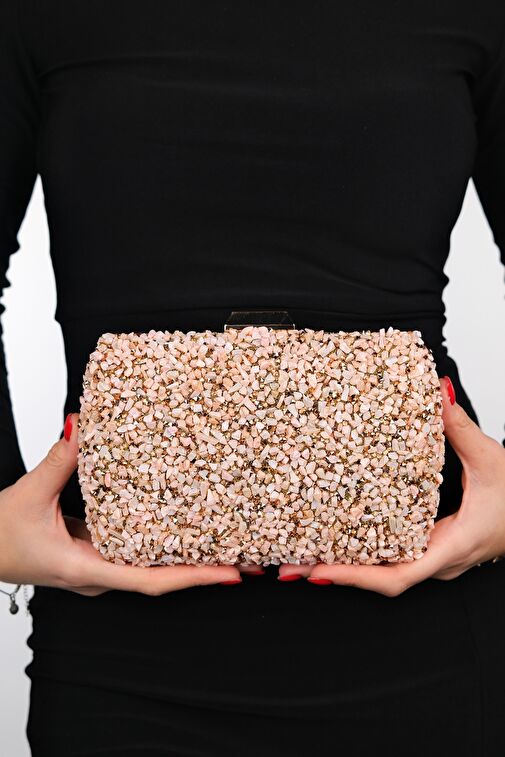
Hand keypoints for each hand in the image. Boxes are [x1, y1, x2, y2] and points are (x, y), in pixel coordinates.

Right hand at [0, 412, 251, 597]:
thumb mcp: (28, 495)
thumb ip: (58, 462)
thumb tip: (82, 428)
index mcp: (85, 569)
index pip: (151, 581)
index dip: (195, 576)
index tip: (231, 572)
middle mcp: (100, 573)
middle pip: (162, 576)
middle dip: (204, 568)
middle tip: (245, 555)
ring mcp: (100, 565)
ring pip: (152, 566)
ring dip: (189, 557)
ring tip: (226, 540)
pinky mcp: (97, 553)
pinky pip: (138, 551)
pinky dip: (165, 542)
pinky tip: (184, 526)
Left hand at [277, 376, 504, 595]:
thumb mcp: (490, 460)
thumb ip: (460, 428)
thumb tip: (437, 394)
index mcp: (451, 547)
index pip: (397, 575)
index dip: (355, 576)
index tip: (318, 570)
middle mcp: (437, 560)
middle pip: (379, 578)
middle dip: (333, 573)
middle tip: (289, 566)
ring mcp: (432, 558)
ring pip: (382, 572)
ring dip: (342, 566)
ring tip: (298, 557)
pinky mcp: (428, 549)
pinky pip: (389, 558)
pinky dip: (359, 555)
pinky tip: (333, 542)